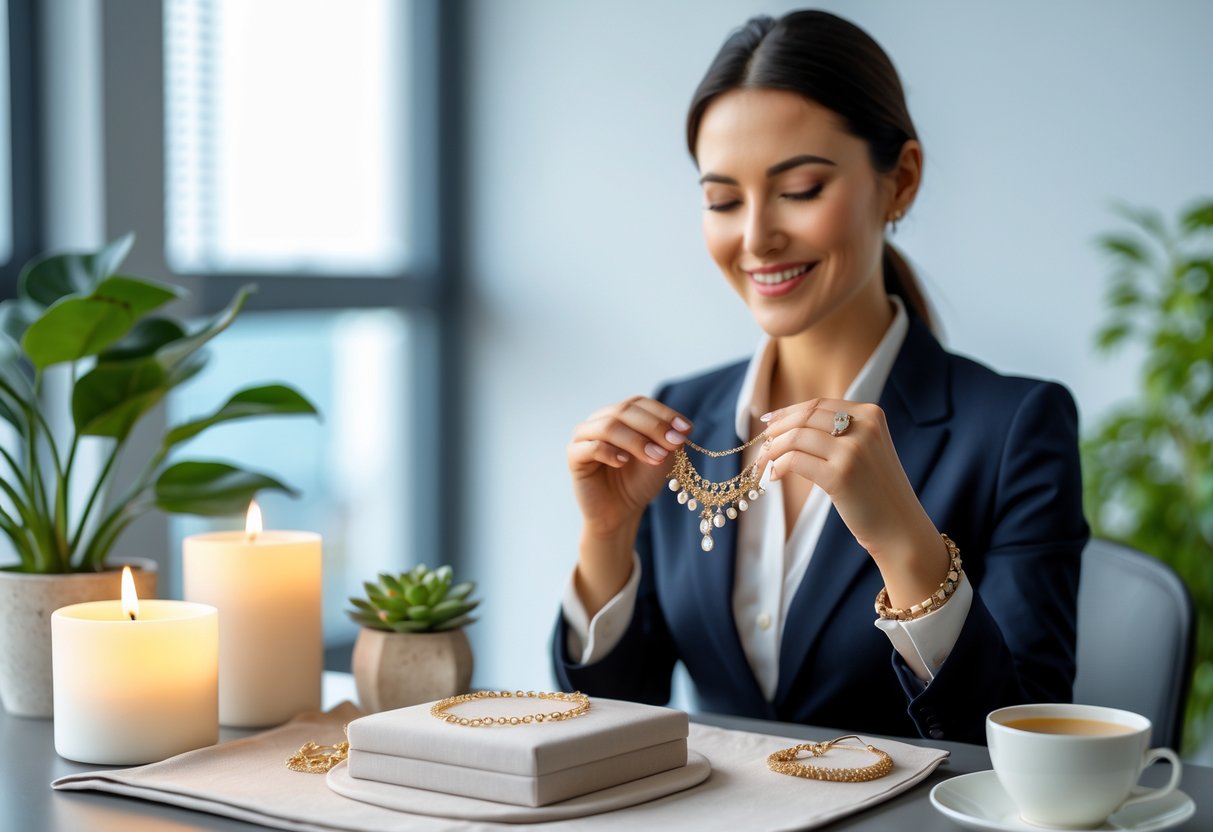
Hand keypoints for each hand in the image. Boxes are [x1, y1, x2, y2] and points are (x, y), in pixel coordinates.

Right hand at [567, 396, 691, 540]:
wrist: (620, 512)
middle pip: (625, 410)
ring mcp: (584, 436)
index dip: (664, 414)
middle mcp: (600, 420)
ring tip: (656, 457)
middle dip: (654, 426)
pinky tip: (623, 462)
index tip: (686, 430)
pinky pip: (591, 446)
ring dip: (636, 440)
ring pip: (608, 426)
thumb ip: (667, 441)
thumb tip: (681, 429)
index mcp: (620, 415)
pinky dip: (610, 452)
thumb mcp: (660, 458)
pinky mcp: (574, 456)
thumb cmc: (639, 481)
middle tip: (674, 444)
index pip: (640, 403)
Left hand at [754, 398, 946, 603]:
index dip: (789, 411)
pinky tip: (774, 477)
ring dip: (773, 449)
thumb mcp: (866, 450)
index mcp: (871, 414)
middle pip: (805, 416)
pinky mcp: (840, 475)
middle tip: (762, 444)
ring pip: (796, 436)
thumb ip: (840, 432)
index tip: (769, 422)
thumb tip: (789, 424)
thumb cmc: (878, 491)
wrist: (901, 528)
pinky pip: (795, 460)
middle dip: (777, 429)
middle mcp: (864, 427)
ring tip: (764, 463)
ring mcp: (853, 450)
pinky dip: (778, 466)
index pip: (818, 405)